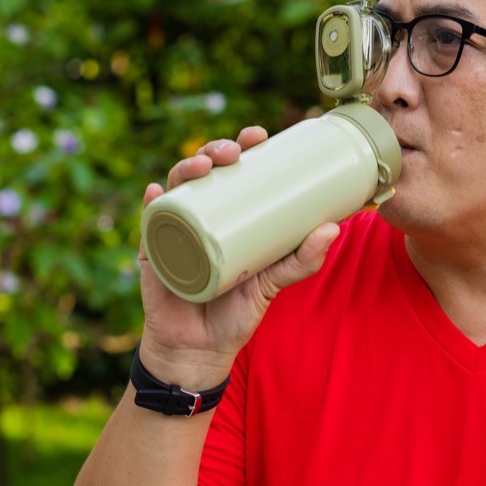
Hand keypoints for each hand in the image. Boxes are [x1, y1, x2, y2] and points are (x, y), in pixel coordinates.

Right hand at [136, 127, 339, 388]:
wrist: (201, 350)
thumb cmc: (237, 312)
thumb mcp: (274, 283)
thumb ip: (303, 260)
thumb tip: (336, 228)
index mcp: (231, 214)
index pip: (236, 170)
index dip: (244, 146)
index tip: (259, 135)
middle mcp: (202, 215)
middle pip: (205, 171)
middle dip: (215, 150)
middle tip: (233, 152)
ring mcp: (175, 229)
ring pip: (176, 187)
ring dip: (184, 168)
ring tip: (200, 167)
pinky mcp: (153, 251)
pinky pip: (149, 221)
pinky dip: (150, 202)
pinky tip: (155, 191)